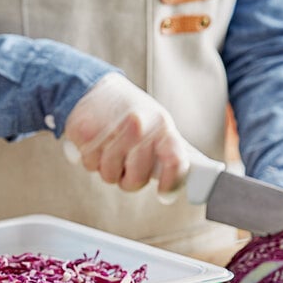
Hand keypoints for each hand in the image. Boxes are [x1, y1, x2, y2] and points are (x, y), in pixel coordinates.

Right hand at [63, 72, 189, 193]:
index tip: (164, 193)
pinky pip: (90, 167)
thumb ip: (170, 149)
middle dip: (129, 178)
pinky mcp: (87, 135)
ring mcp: (112, 131)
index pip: (175, 161)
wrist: (92, 88)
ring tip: (109, 148)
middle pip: (136, 179)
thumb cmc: (127, 110)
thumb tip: (195, 174)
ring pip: (109, 176)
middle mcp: (139, 127)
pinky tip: (96, 143)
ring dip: (108, 168)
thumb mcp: (155, 122)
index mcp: (161, 125)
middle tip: (126, 162)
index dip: (171, 183)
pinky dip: (91, 160)